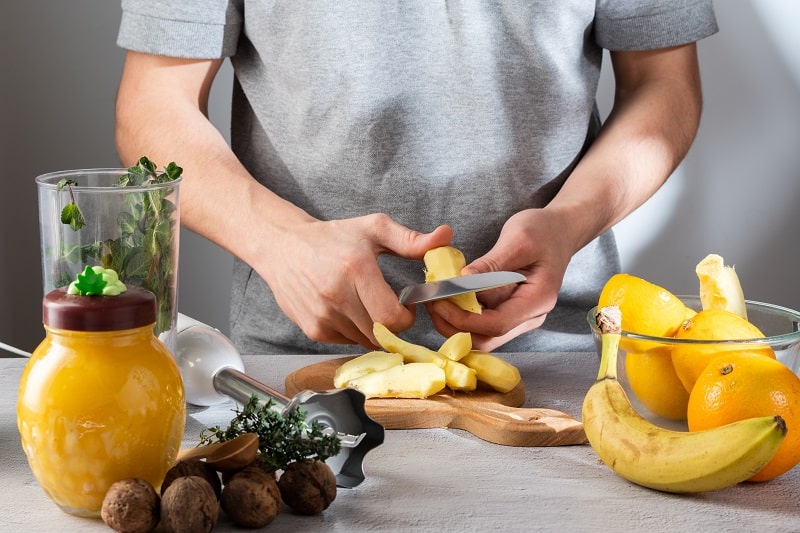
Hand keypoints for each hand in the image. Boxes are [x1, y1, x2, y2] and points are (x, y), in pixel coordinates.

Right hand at [254, 214, 452, 347]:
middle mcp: (336, 296)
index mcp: (356, 269)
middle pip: (380, 333)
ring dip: (373, 328)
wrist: (283, 246)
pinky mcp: (312, 329)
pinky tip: (346, 309)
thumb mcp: (374, 229)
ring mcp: (322, 315)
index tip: (406, 305)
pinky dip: (353, 331)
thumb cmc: (333, 236)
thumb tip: (445, 236)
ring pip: (364, 340)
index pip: (391, 317)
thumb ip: (411, 240)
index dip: (406, 317)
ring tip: (365, 304)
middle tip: (389, 306)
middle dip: (392, 325)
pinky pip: (346, 341)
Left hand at [426, 208, 574, 350]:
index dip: (465, 320)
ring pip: (483, 335)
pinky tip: (447, 298)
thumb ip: (492, 263)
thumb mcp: (519, 239)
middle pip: (488, 338)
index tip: (440, 305)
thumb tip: (462, 280)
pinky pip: (483, 323)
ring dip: (455, 323)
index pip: (497, 324)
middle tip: (430, 303)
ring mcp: (520, 317)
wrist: (559, 231)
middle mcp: (530, 316)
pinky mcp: (509, 312)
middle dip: (454, 326)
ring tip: (434, 300)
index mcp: (538, 299)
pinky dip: (462, 315)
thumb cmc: (543, 230)